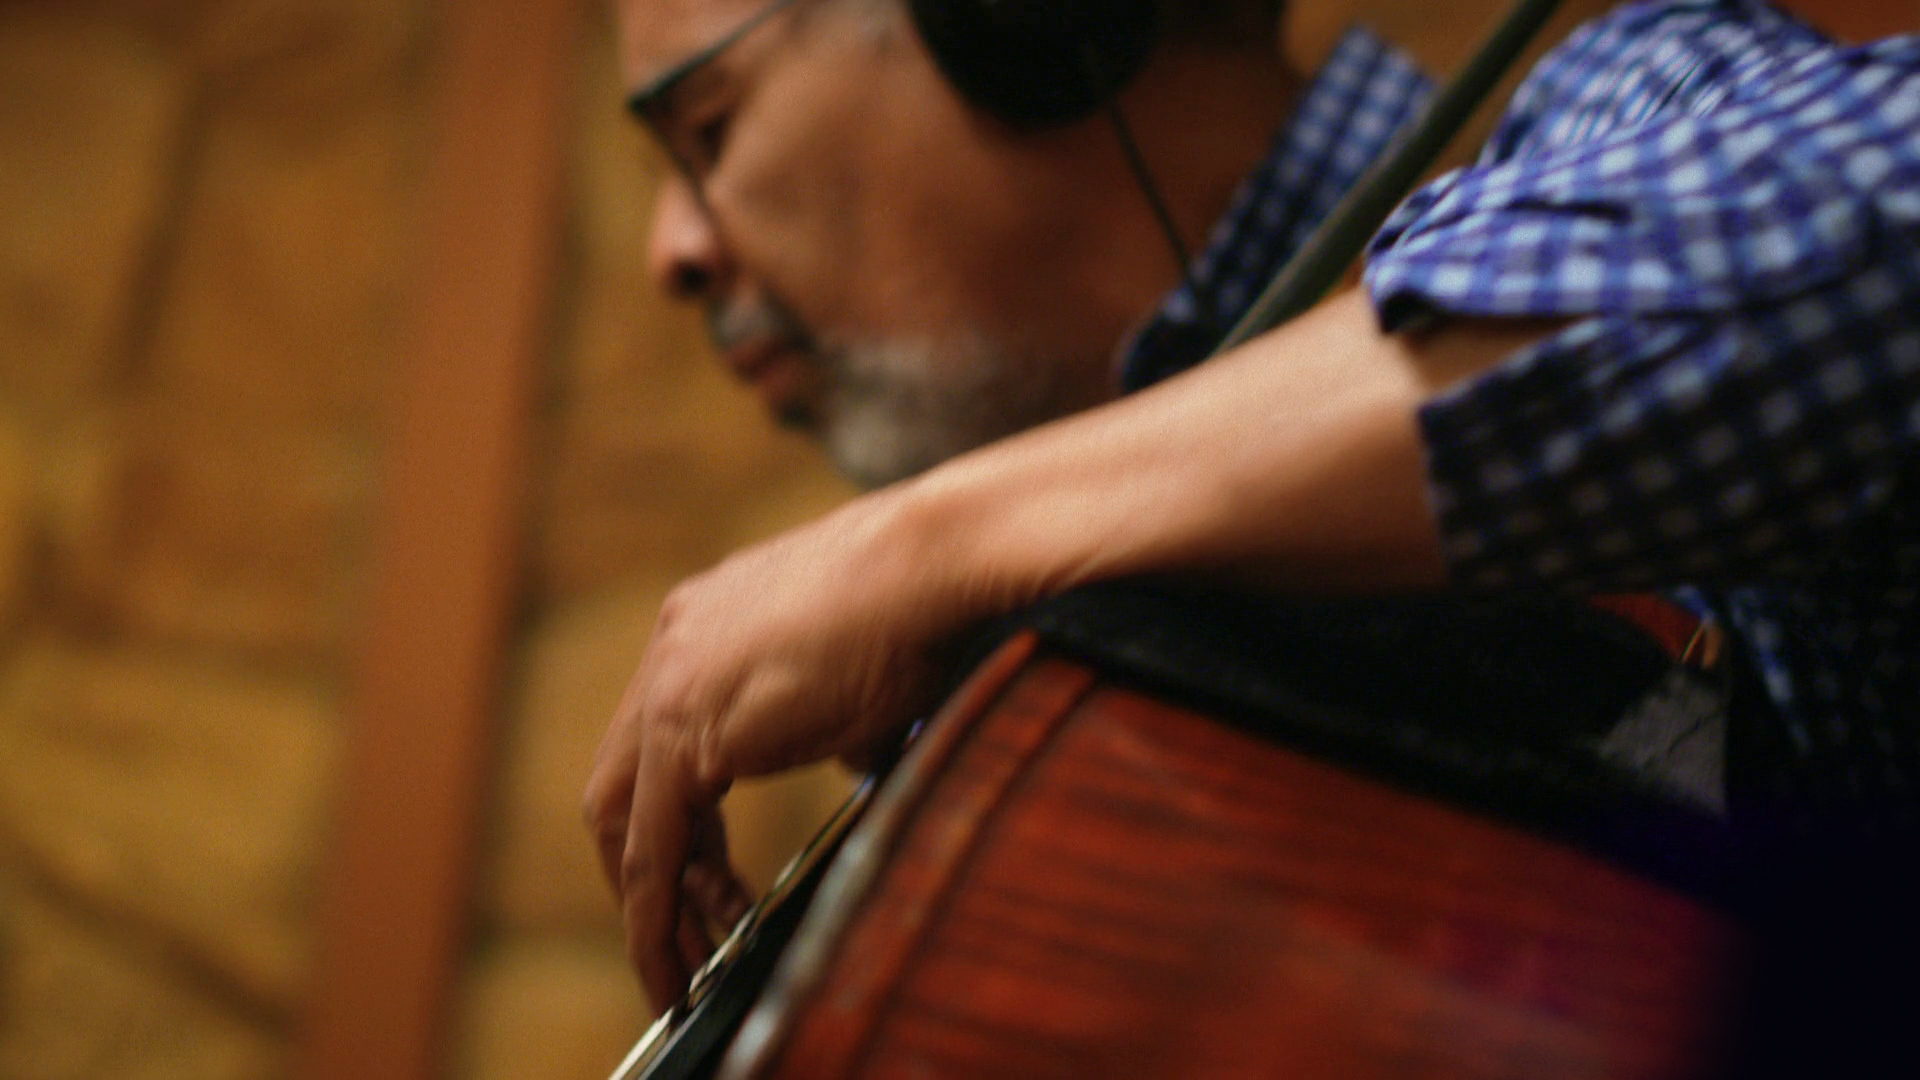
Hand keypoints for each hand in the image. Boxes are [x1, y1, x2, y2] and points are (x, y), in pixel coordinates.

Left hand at [581, 486, 989, 1006]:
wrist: (931, 562)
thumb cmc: (925, 606)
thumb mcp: (867, 677)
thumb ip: (843, 727)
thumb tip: (860, 770)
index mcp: (709, 624)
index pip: (663, 744)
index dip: (686, 825)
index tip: (716, 882)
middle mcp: (673, 644)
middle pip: (621, 783)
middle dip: (652, 870)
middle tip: (691, 935)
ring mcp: (670, 682)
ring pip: (620, 819)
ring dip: (652, 905)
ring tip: (692, 970)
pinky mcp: (684, 726)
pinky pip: (650, 845)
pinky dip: (657, 914)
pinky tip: (685, 965)